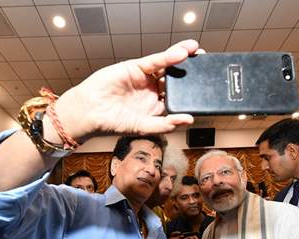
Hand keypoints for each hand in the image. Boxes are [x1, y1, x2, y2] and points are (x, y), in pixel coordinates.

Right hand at [49, 40, 197, 143]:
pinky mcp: (136, 67)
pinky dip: (167, 56)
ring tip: (197, 53)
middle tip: (206, 64)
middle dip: (191, 71)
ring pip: (168, 66)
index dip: (193, 91)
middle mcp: (153, 91)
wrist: (91, 112)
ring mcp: (145, 78)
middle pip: (177, 79)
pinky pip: (154, 61)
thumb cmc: (113, 122)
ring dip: (183, 58)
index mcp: (157, 106)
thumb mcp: (144, 126)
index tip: (207, 87)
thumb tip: (189, 119)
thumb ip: (166, 124)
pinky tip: (180, 54)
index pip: (180, 97)